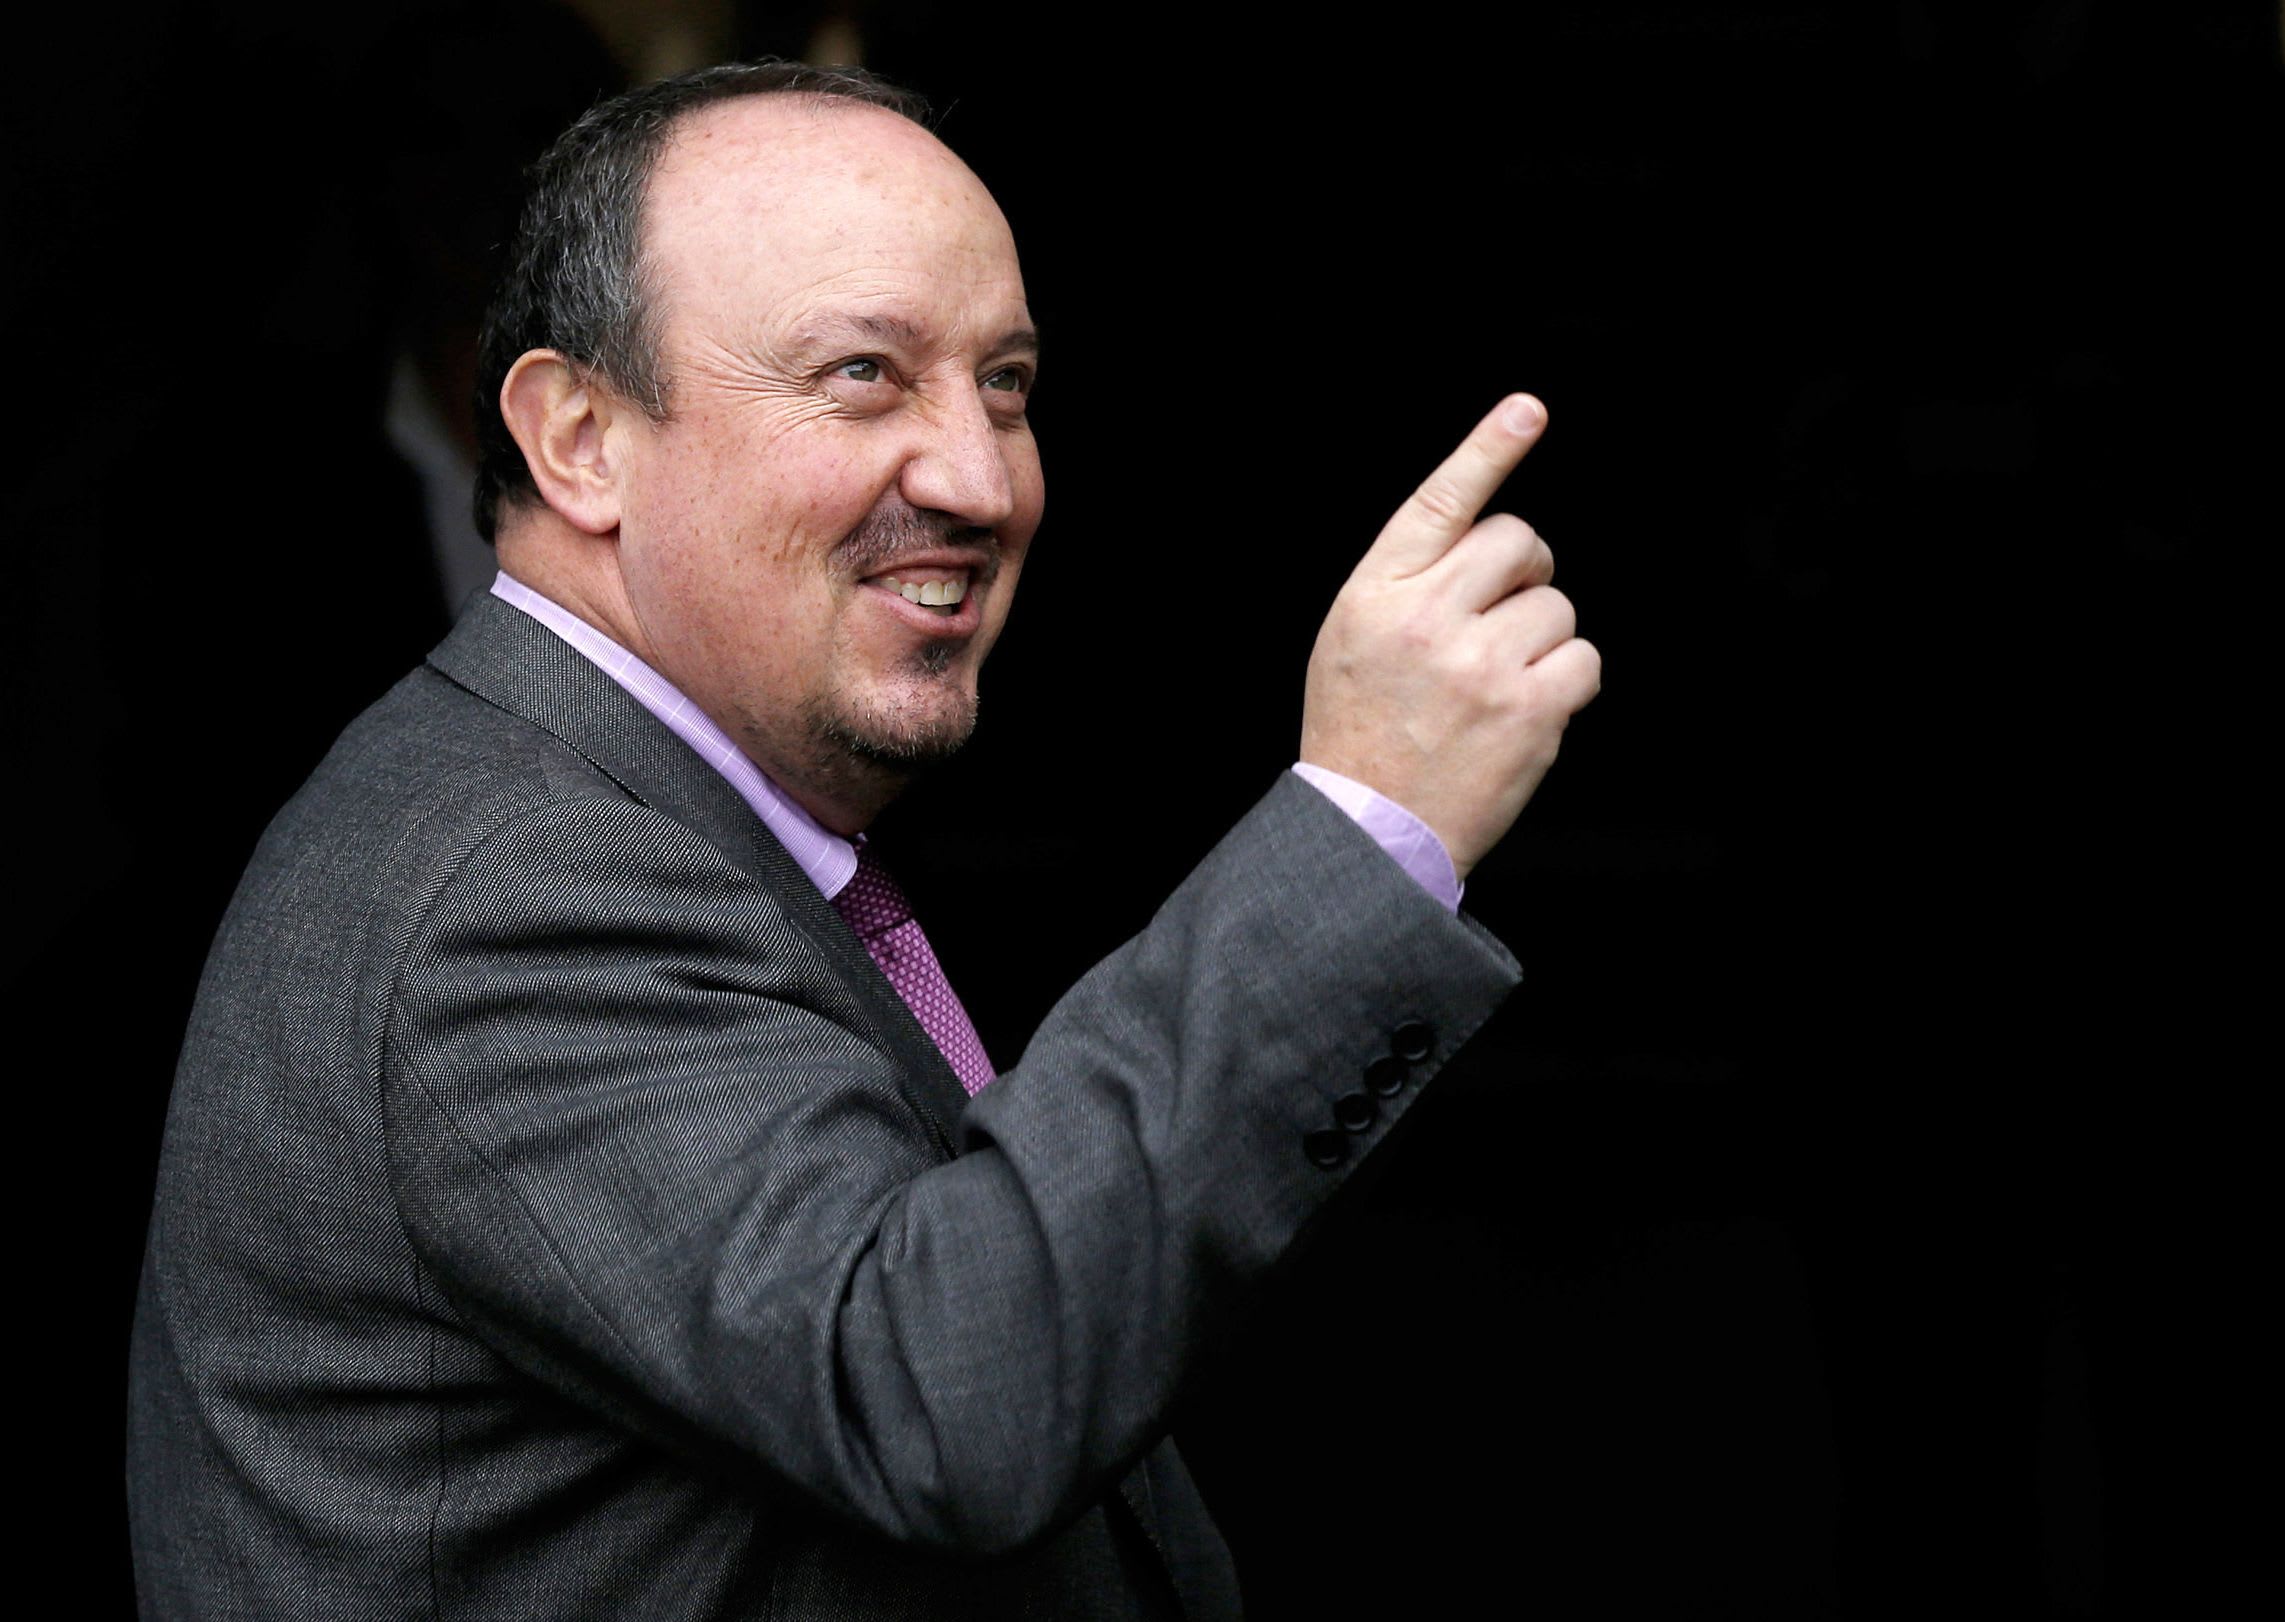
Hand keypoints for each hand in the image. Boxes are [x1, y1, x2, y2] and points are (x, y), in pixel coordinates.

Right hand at [1300, 395, 1600, 879]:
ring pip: (1556, 605)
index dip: (1488, 449)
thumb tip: (1499, 541)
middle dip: (1523, 573)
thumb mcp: (1354, 637)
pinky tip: (1524, 713)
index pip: (1441, 501)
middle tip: (1498, 620)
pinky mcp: (1527, 710)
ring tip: (1494, 687)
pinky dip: (1566, 683)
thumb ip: (1413, 581)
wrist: (1369, 830)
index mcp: (1375, 593)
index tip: (1529, 409)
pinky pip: (1583, 659)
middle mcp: (1425, 618)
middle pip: (1518, 543)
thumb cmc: (1362, 729)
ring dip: (1540, 639)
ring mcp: (1479, 664)